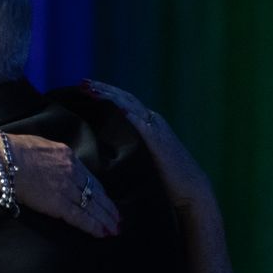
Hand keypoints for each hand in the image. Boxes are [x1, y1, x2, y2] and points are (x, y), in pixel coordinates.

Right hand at [3, 134, 119, 235]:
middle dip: (108, 208)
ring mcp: (67, 189)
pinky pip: (81, 217)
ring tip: (114, 230)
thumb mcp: (40, 146)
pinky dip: (93, 226)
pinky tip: (102, 233)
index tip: (106, 200)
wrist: (3, 160)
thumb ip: (51, 156)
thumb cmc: (12, 151)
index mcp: (67, 156)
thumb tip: (50, 162)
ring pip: (93, 207)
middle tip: (118, 219)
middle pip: (96, 193)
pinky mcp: (59, 204)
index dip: (100, 192)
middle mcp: (73, 172)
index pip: (89, 177)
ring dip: (105, 220)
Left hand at [82, 80, 214, 212]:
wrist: (190, 189)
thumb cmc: (164, 178)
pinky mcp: (161, 143)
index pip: (123, 102)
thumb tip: (103, 148)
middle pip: (125, 99)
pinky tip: (119, 109)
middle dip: (103, 89)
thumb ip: (128, 147)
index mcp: (148, 124)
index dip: (104, 93)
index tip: (84, 87)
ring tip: (93, 91)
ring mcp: (157, 130)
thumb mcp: (142, 157)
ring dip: (112, 97)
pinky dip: (132, 115)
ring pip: (132, 107)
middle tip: (82, 82)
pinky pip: (145, 125)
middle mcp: (153, 122)